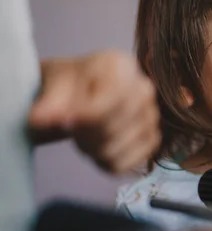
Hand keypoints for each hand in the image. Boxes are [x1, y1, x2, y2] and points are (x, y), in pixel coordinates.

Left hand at [28, 50, 160, 172]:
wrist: (84, 90)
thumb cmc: (71, 84)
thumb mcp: (54, 84)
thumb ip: (49, 102)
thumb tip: (40, 120)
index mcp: (121, 66)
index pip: (109, 102)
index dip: (83, 119)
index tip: (64, 123)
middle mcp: (144, 89)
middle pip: (111, 128)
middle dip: (83, 136)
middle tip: (70, 129)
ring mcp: (152, 115)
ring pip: (116, 149)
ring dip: (92, 150)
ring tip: (83, 137)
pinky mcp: (152, 138)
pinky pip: (127, 164)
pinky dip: (106, 163)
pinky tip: (98, 149)